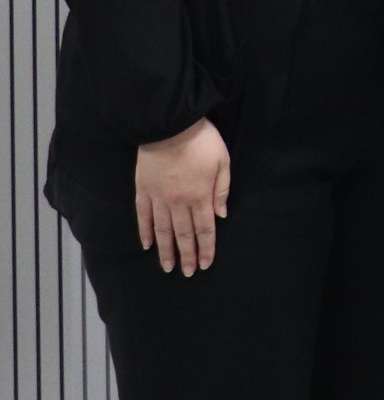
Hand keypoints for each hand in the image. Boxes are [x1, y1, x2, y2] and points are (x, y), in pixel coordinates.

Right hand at [135, 118, 229, 275]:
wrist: (169, 126)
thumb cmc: (202, 141)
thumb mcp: (223, 162)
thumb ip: (222, 189)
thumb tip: (221, 215)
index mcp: (200, 196)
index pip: (204, 229)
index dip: (206, 248)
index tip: (205, 264)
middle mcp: (178, 202)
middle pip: (183, 234)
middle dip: (187, 255)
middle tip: (187, 273)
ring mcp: (158, 198)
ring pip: (162, 230)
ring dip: (165, 250)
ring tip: (168, 267)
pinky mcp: (143, 190)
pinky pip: (143, 216)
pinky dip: (145, 231)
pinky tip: (146, 244)